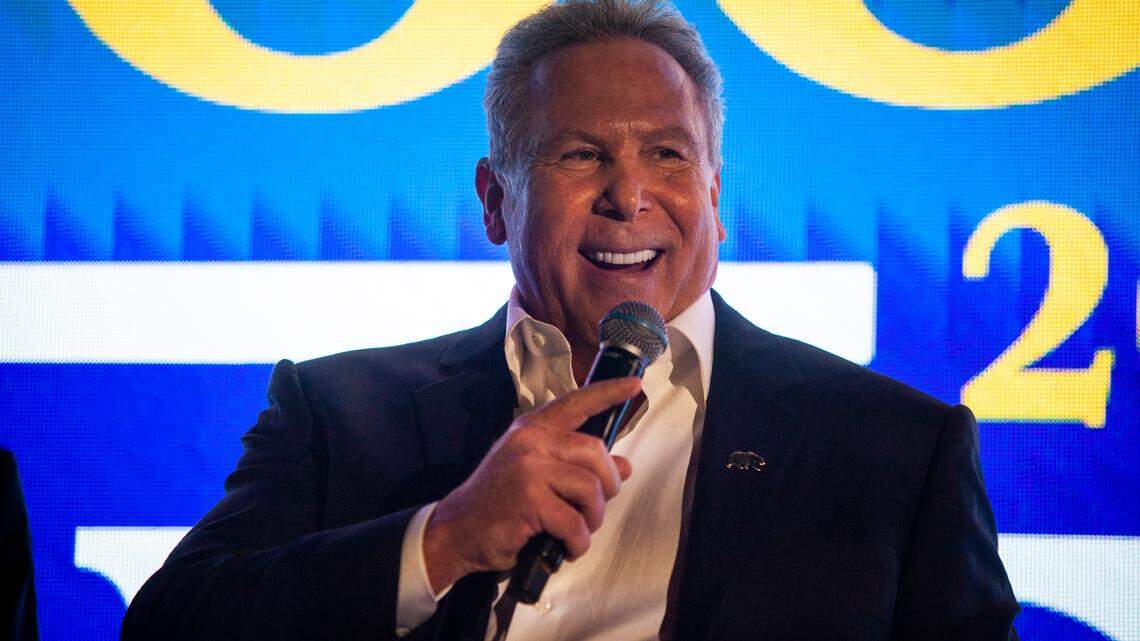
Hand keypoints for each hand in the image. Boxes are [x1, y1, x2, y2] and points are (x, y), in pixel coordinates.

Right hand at [423, 377, 638, 592]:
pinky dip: (578, 541)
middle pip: (596, 451)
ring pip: (591, 487)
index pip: (576, 403)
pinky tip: (567, 546)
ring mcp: (529, 468)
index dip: (607, 393)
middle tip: (595, 505)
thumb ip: (576, 465)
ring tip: (578, 529)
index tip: (633, 385)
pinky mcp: (529, 499)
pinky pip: (575, 522)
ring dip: (593, 517)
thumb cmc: (498, 503)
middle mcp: (530, 440)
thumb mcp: (535, 475)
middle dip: (607, 484)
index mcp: (532, 428)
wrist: (456, 530)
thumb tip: (623, 466)